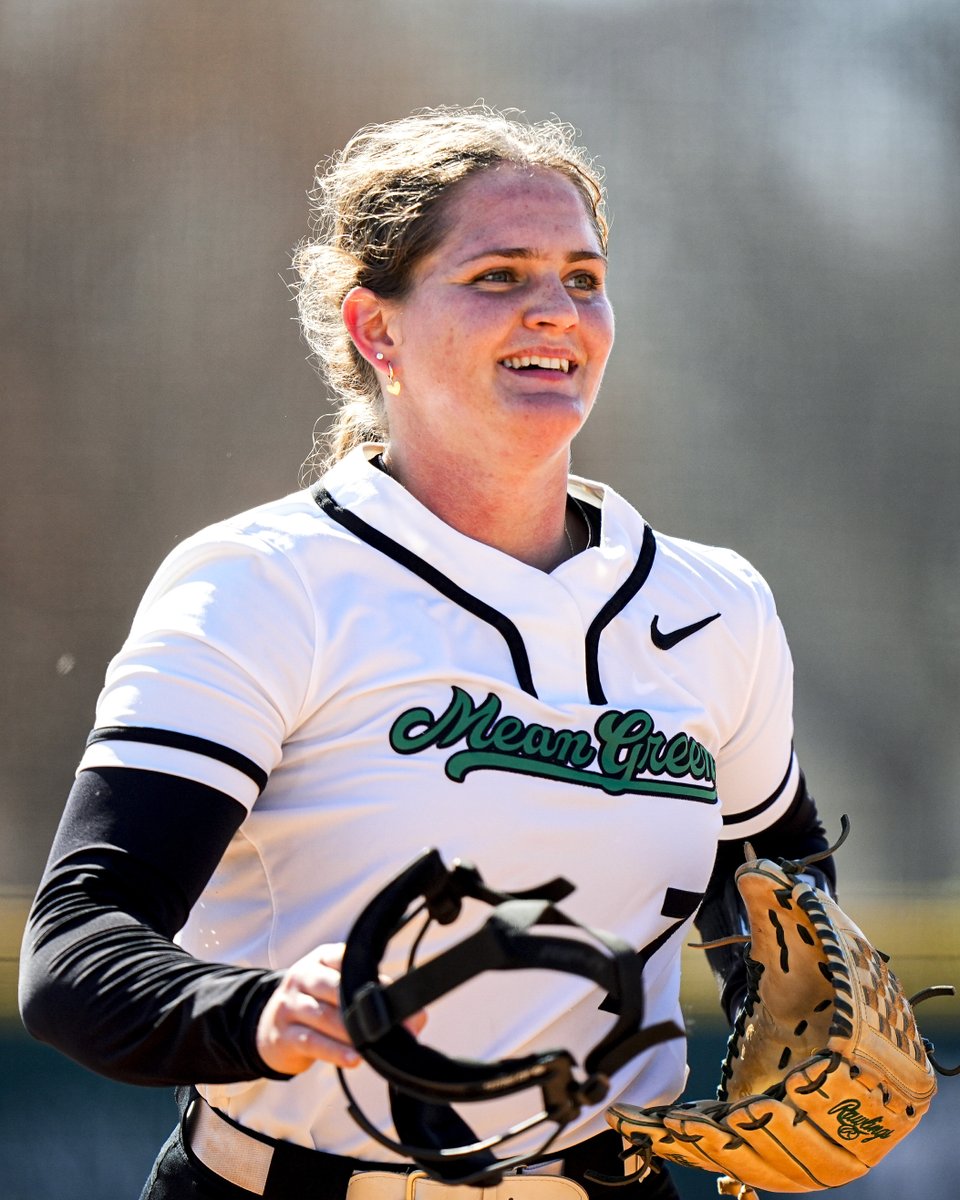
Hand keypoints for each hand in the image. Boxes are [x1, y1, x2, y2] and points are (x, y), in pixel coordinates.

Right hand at [255, 942, 425, 1076]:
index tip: (397, 997)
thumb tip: (416, 1017)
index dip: (375, 978)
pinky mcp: (284, 1034)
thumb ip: (374, 997)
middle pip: (336, 989)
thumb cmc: (316, 1005)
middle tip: (393, 1026)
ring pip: (325, 1016)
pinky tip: (354, 1059)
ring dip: (353, 1033)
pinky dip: (334, 1051)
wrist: (268, 1027)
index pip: (349, 960)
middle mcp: (304, 976)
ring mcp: (290, 1004)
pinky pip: (312, 1041)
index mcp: (322, 958)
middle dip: (366, 1009)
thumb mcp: (337, 991)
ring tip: (375, 1045)